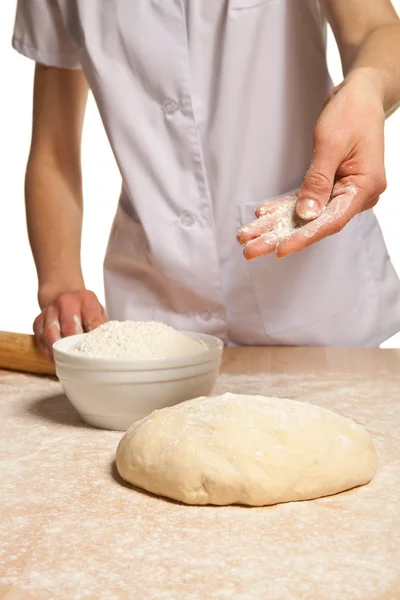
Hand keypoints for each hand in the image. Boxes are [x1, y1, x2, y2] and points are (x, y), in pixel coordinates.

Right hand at [33, 290, 106, 362]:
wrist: (63, 295)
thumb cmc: (84, 309)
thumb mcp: (97, 313)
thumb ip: (101, 327)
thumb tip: (107, 348)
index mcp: (86, 299)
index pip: (92, 322)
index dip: (95, 340)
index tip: (97, 355)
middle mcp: (66, 301)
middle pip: (69, 328)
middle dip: (75, 348)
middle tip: (81, 364)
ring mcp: (50, 310)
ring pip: (51, 334)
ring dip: (58, 352)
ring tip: (66, 364)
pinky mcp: (38, 320)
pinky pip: (40, 339)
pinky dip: (48, 351)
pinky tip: (55, 359)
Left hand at [238, 68, 386, 258]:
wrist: (361, 95)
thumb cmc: (351, 113)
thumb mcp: (331, 144)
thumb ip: (318, 181)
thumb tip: (306, 214)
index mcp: (364, 188)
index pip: (332, 221)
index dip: (304, 236)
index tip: (280, 249)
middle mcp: (355, 195)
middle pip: (315, 223)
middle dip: (280, 237)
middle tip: (250, 250)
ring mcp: (343, 192)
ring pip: (306, 215)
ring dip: (276, 226)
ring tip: (247, 237)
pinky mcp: (331, 186)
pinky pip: (305, 201)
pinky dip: (284, 208)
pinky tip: (263, 215)